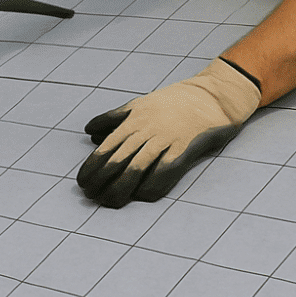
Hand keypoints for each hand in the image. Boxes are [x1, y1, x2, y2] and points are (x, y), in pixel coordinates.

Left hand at [77, 58, 260, 207]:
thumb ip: (114, 119)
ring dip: (120, 188)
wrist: (213, 95)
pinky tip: (141, 195)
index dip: (92, 166)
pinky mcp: (184, 150)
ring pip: (136, 169)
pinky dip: (150, 186)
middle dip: (101, 180)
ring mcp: (165, 140)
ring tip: (108, 201)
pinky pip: (164, 173)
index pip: (106, 147)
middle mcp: (146, 130)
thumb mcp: (140, 104)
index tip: (82, 181)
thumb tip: (90, 134)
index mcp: (134, 119)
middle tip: (89, 195)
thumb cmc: (174, 102)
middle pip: (117, 160)